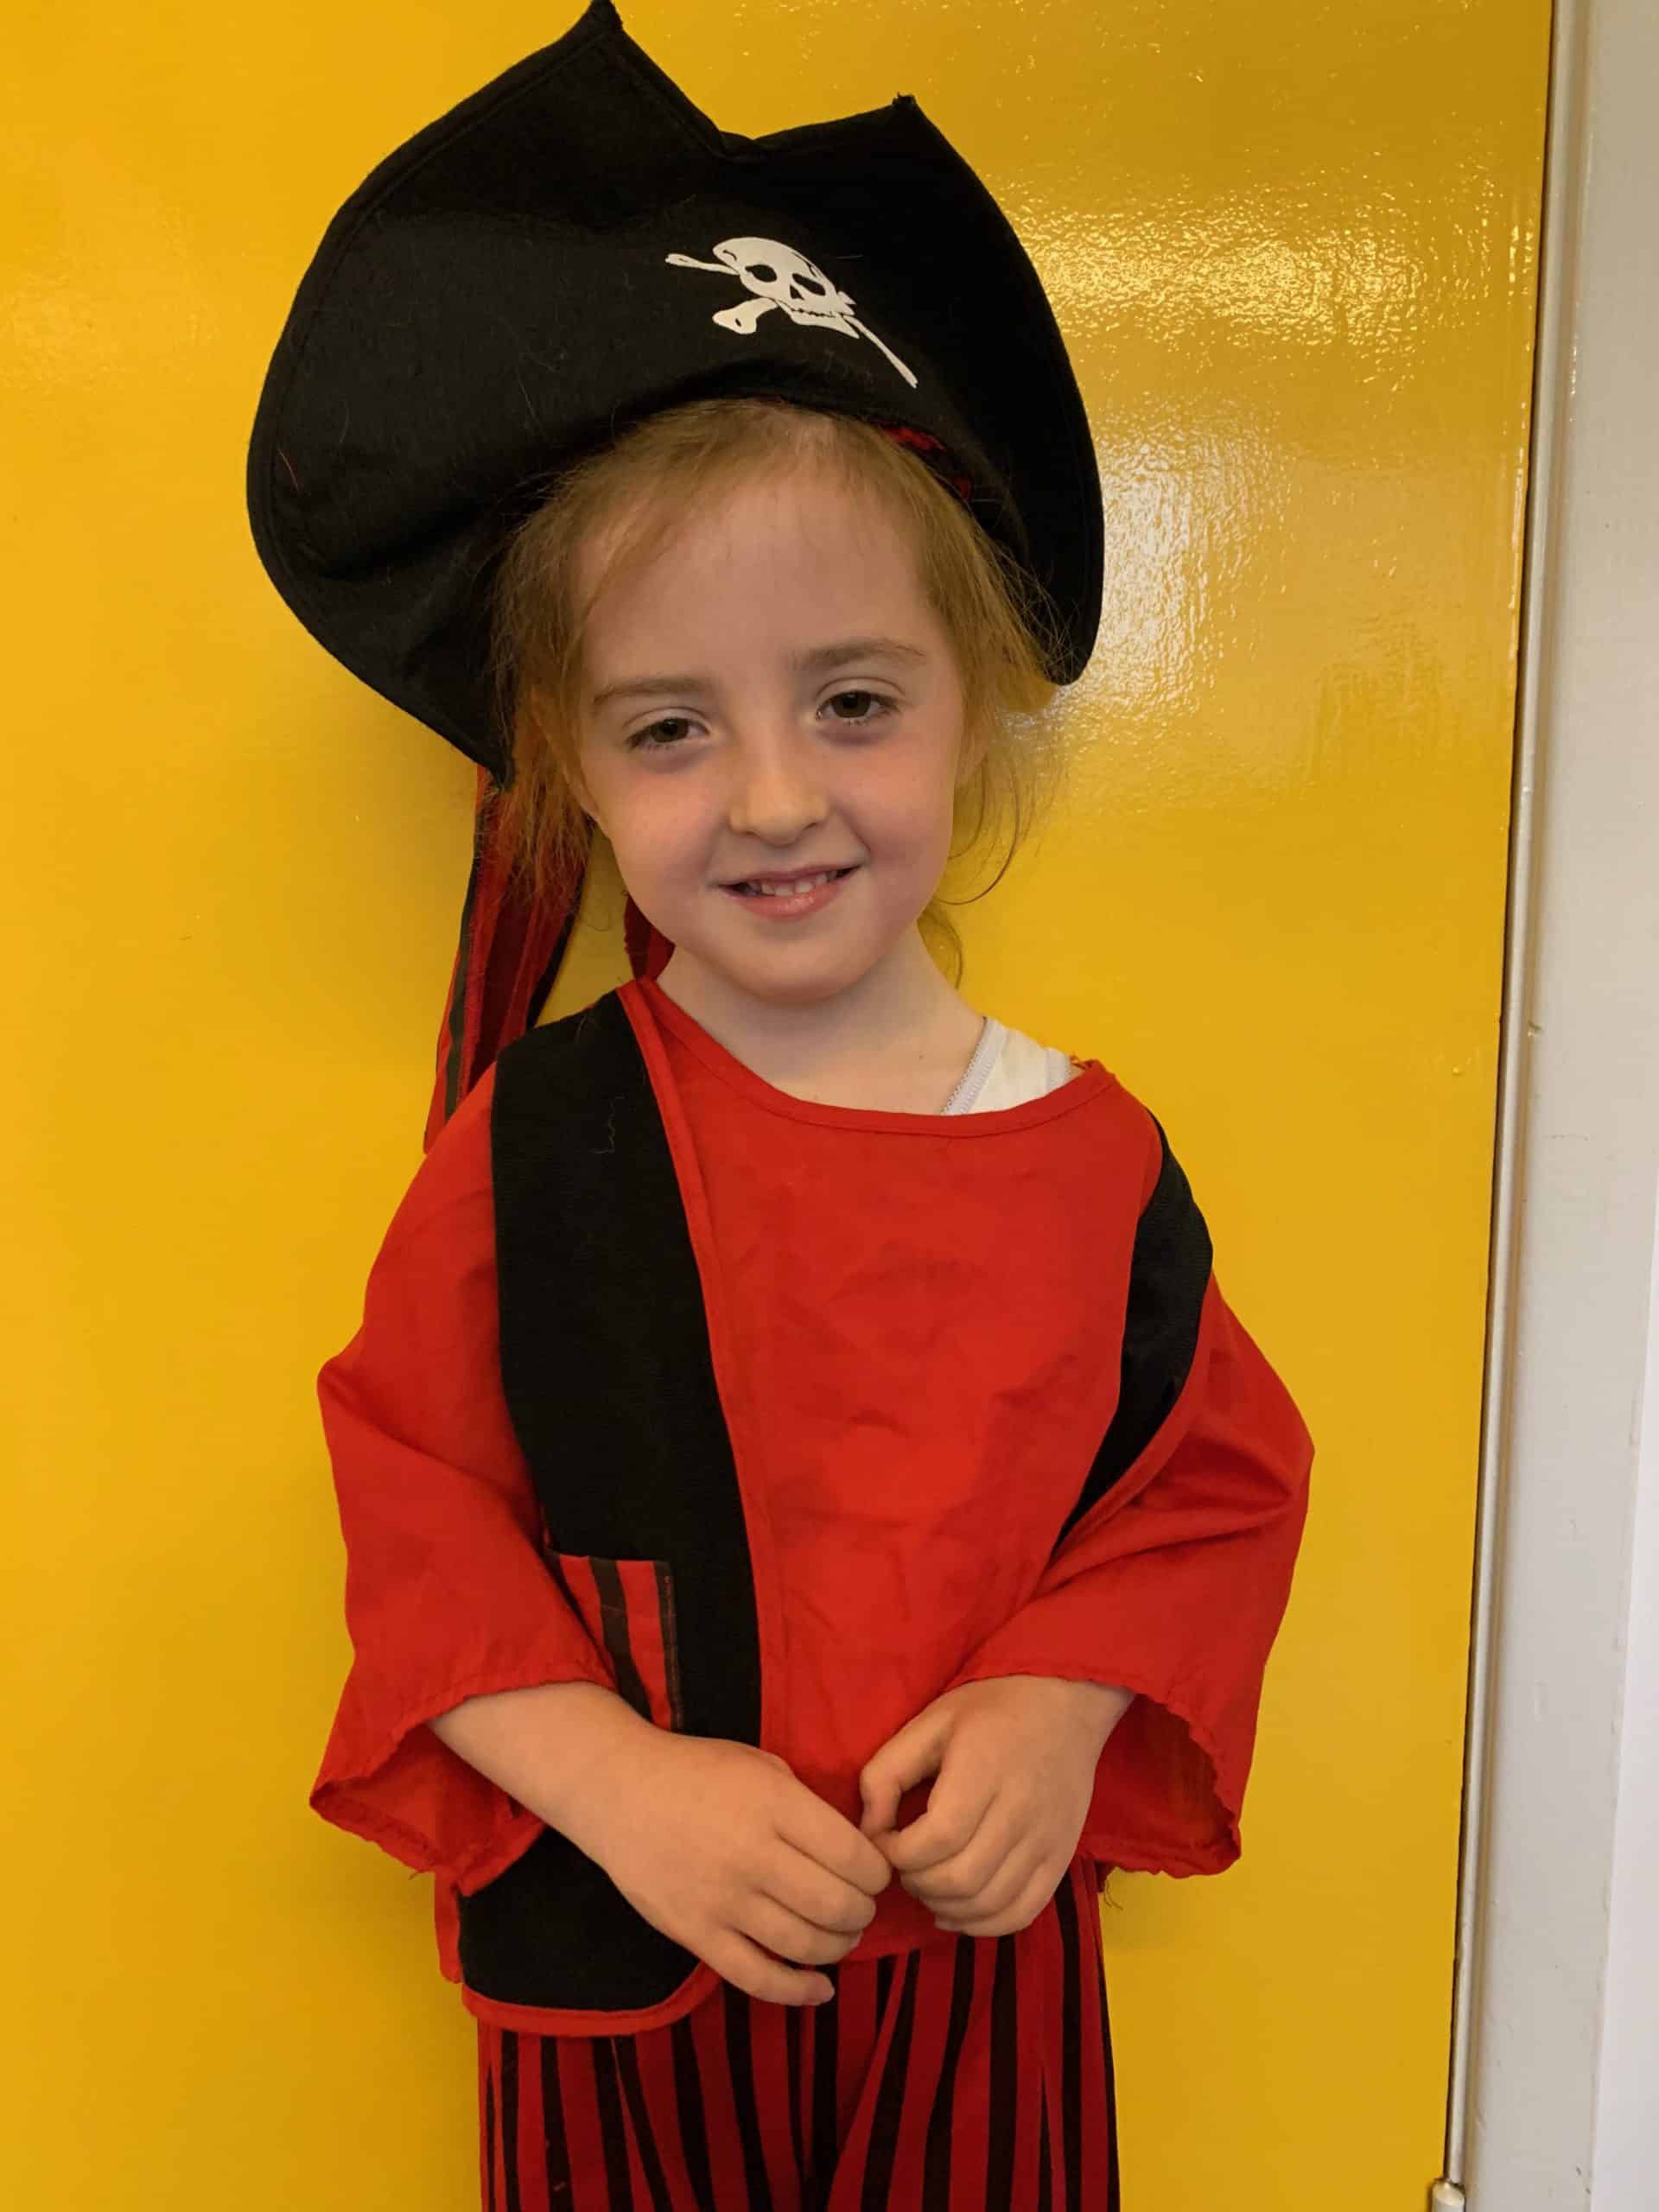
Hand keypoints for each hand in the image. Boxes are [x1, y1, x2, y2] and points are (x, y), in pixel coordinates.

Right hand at [570, 1728, 892, 2006]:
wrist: (618, 1789)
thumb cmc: (698, 1770)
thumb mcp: (761, 1766)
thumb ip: (806, 1805)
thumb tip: (851, 1852)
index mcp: (774, 1804)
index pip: (853, 1855)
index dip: (877, 1873)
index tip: (874, 1874)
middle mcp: (752, 1854)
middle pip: (836, 1905)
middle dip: (862, 1912)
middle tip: (859, 1906)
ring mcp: (721, 1899)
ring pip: (804, 1945)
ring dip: (838, 1947)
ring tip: (841, 1936)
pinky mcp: (695, 1934)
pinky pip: (757, 1977)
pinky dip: (798, 1992)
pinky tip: (821, 1990)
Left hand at [856, 1676, 1131, 1937]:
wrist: (1064, 1701)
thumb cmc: (988, 1708)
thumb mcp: (927, 1723)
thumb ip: (886, 1774)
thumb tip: (868, 1833)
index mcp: (984, 1769)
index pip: (937, 1838)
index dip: (899, 1853)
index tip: (886, 1841)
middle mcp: (1021, 1810)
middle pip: (960, 1879)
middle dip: (917, 1883)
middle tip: (905, 1864)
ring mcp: (1047, 1839)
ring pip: (989, 1904)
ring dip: (945, 1907)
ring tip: (927, 1883)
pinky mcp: (1062, 1858)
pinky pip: (1022, 1913)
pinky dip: (983, 1924)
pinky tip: (956, 1911)